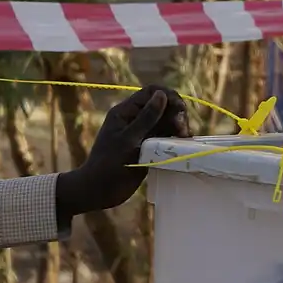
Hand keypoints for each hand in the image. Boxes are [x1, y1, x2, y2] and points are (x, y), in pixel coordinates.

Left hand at [56, 85, 190, 219]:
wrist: (98, 190)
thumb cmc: (108, 164)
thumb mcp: (128, 140)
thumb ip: (146, 118)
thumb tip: (162, 95)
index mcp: (126, 112)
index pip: (152, 92)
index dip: (169, 97)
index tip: (179, 112)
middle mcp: (135, 119)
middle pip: (163, 105)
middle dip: (177, 113)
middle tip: (182, 131)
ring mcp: (143, 133)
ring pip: (167, 121)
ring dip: (179, 127)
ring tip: (184, 139)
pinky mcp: (149, 147)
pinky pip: (167, 136)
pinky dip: (176, 138)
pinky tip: (182, 145)